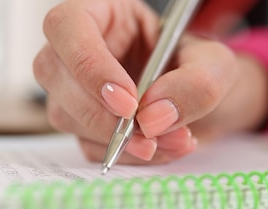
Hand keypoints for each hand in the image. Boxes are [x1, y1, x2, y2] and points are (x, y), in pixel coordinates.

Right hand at [34, 0, 267, 164]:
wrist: (199, 98)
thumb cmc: (200, 66)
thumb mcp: (214, 64)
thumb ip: (197, 83)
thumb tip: (154, 117)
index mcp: (102, 13)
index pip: (67, 26)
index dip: (89, 65)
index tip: (127, 102)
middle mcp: (77, 47)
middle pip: (53, 73)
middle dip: (101, 113)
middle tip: (149, 132)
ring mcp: (72, 86)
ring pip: (64, 114)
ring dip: (117, 139)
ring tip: (172, 139)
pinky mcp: (81, 121)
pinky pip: (87, 145)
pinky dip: (125, 155)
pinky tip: (160, 148)